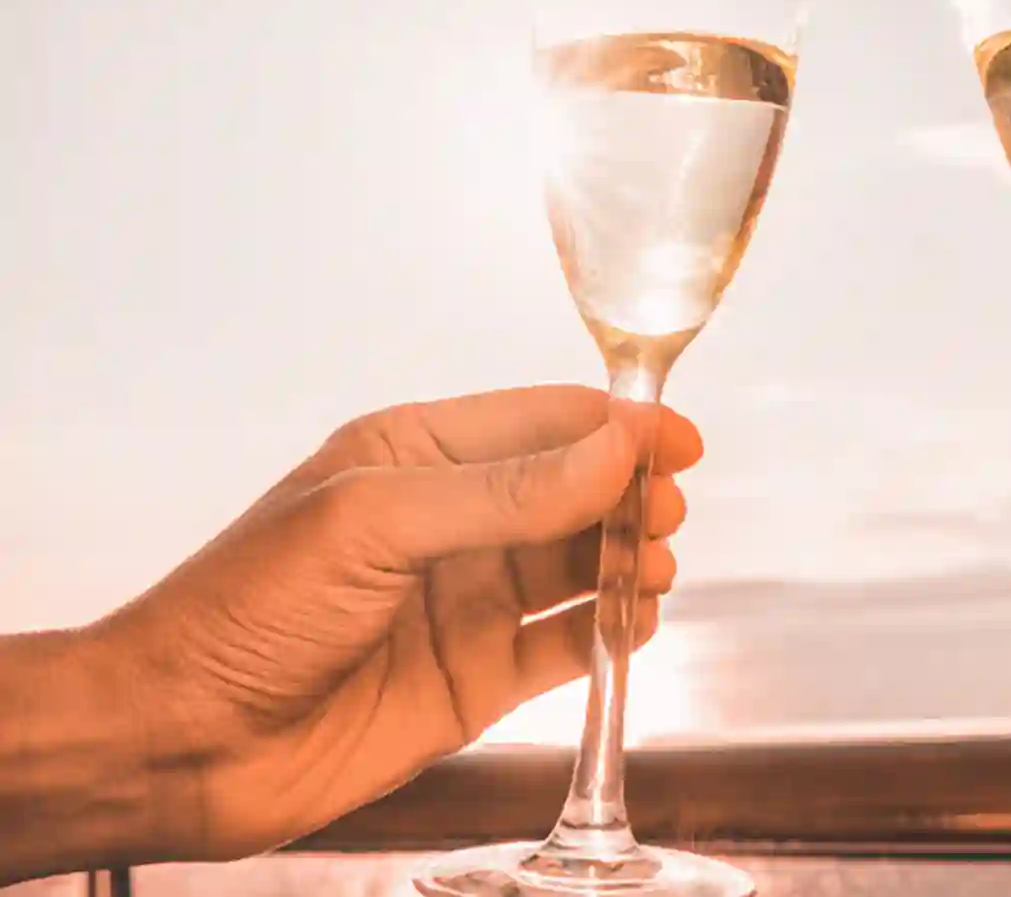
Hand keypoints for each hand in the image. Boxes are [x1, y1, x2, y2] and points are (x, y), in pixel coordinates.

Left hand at [96, 386, 698, 862]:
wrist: (178, 743)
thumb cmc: (243, 614)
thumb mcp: (376, 525)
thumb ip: (505, 490)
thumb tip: (614, 449)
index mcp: (415, 457)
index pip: (542, 422)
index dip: (617, 426)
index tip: (678, 441)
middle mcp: (449, 523)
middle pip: (572, 492)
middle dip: (628, 496)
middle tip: (662, 513)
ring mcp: (466, 603)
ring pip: (578, 568)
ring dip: (627, 561)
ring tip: (652, 568)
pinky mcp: (477, 680)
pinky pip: (566, 648)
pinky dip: (611, 635)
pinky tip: (634, 624)